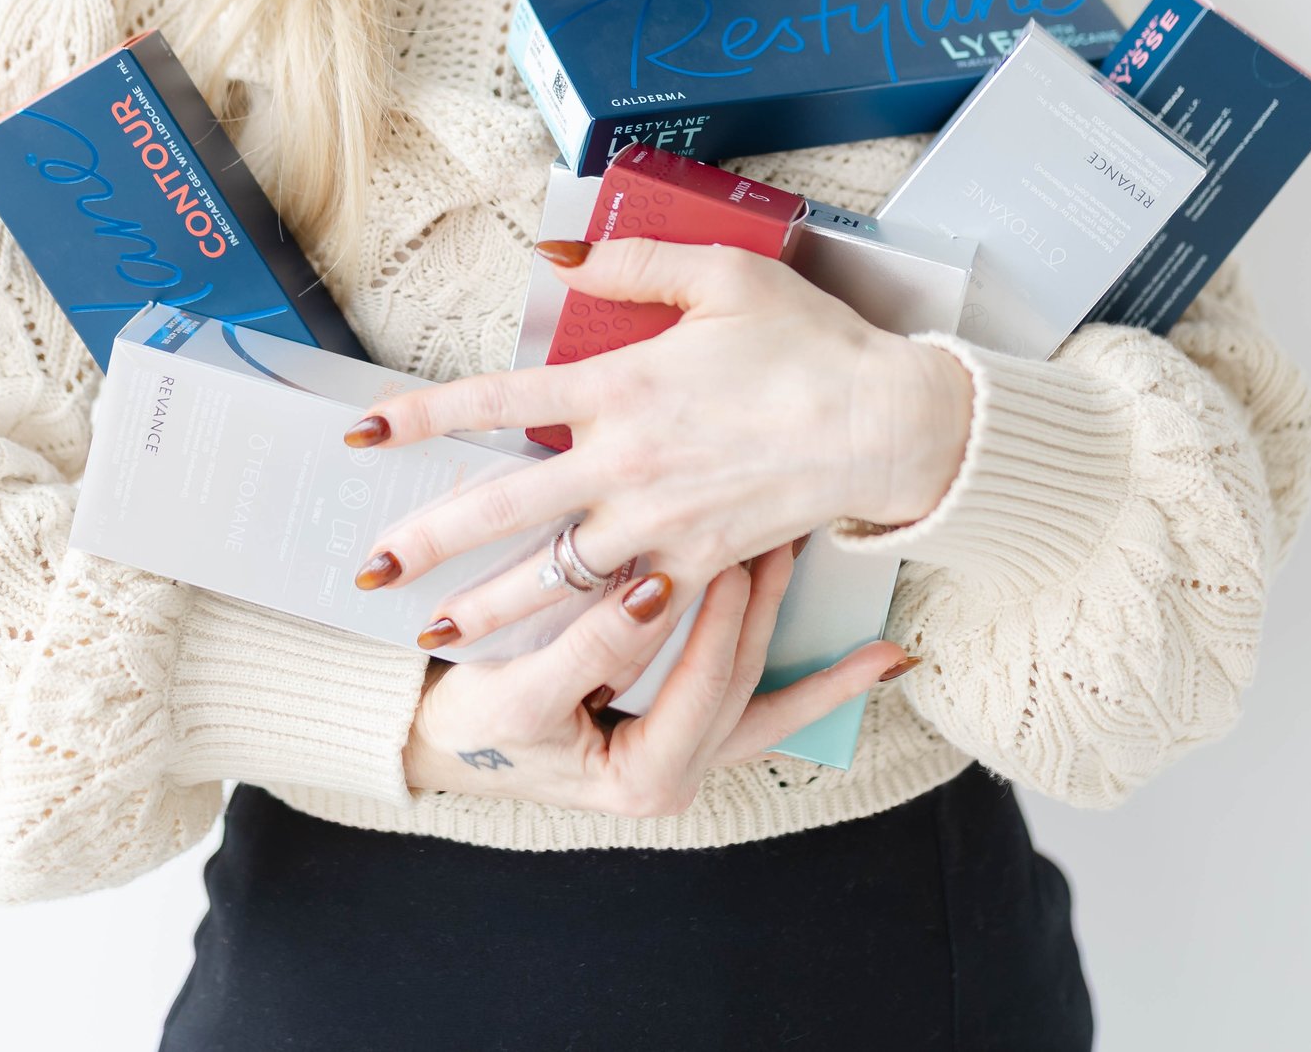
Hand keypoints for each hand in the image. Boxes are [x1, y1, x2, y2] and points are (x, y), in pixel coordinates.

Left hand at [351, 237, 973, 653]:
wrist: (886, 423)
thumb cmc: (811, 344)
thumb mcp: (722, 276)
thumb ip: (629, 267)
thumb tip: (551, 255)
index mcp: (621, 384)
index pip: (496, 400)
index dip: (421, 416)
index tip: (361, 432)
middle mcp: (625, 460)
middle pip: (503, 508)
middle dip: (426, 543)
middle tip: (367, 570)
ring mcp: (660, 520)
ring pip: (552, 577)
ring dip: (486, 611)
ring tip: (431, 638)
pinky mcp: (699, 562)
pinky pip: (625, 605)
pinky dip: (579, 632)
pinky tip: (542, 650)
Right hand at [402, 543, 911, 813]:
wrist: (433, 745)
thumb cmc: (469, 724)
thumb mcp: (518, 692)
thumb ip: (592, 645)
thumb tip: (654, 587)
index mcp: (645, 778)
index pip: (707, 681)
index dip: (723, 613)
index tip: (735, 545)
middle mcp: (677, 774)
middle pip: (747, 679)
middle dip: (775, 609)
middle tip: (798, 532)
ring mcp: (684, 754)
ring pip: (763, 692)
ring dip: (808, 639)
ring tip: (853, 585)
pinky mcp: (680, 728)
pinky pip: (758, 705)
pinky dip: (816, 687)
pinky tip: (876, 664)